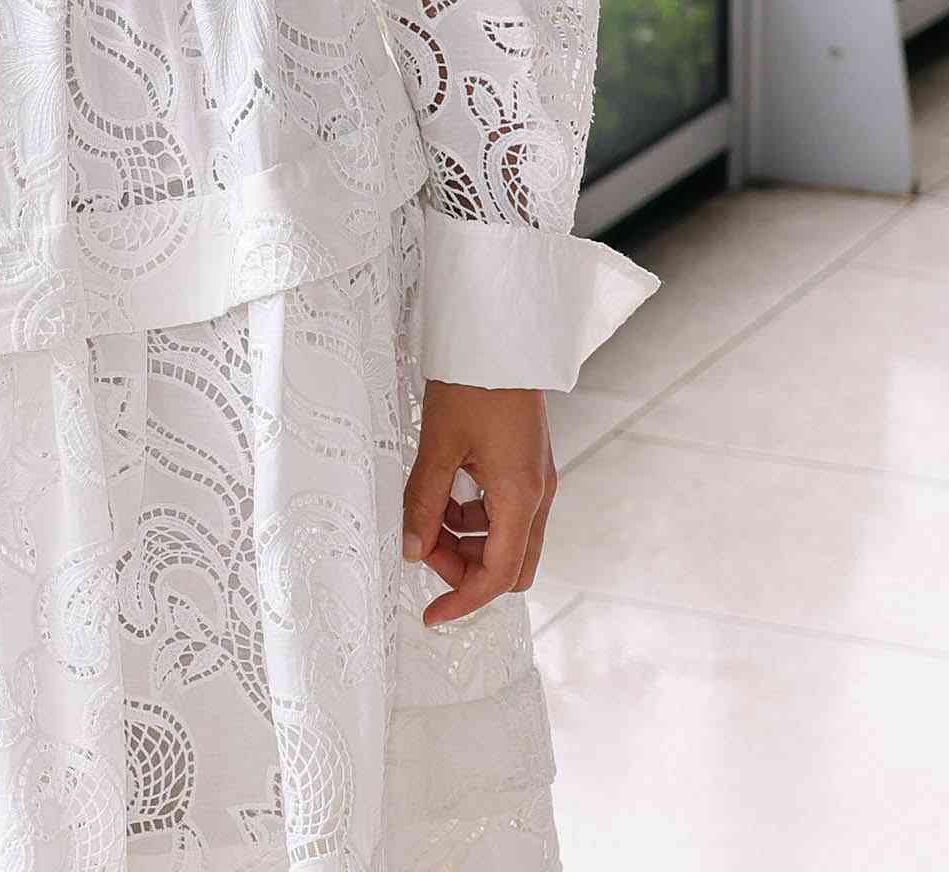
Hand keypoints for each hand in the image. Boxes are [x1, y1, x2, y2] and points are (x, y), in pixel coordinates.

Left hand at [402, 379, 555, 625]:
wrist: (499, 335)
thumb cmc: (473, 383)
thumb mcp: (438, 444)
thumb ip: (424, 501)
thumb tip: (411, 549)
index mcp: (521, 496)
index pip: (499, 575)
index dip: (463, 599)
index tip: (432, 614)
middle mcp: (537, 494)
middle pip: (510, 564)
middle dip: (465, 569)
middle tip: (422, 549)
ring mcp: (536, 480)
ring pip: (504, 537)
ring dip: (465, 538)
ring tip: (425, 511)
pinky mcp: (526, 465)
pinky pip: (503, 510)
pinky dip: (472, 514)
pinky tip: (442, 490)